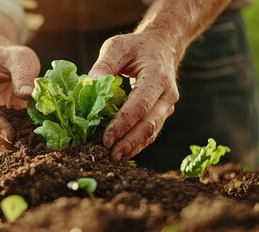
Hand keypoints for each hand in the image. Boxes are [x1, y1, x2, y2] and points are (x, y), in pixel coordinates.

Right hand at [0, 46, 39, 150]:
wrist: (0, 60)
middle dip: (0, 138)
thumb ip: (23, 74)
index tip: (11, 135)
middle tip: (24, 148)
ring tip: (25, 149)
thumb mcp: (21, 58)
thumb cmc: (10, 57)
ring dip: (4, 144)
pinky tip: (24, 145)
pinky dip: (8, 142)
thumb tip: (27, 95)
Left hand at [89, 32, 178, 160]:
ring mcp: (168, 106)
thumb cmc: (137, 47)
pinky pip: (152, 132)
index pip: (140, 105)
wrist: (163, 47)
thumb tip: (90, 87)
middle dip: (129, 142)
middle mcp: (167, 94)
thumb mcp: (116, 47)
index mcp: (157, 76)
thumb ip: (103, 66)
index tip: (106, 138)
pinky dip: (138, 144)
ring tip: (114, 158)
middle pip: (149, 124)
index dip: (123, 124)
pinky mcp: (163, 113)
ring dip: (133, 147)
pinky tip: (124, 152)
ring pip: (153, 132)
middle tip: (109, 155)